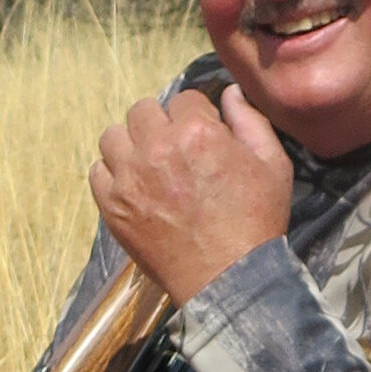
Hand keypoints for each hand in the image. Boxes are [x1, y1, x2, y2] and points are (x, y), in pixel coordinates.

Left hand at [89, 83, 291, 304]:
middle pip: (142, 110)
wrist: (229, 278)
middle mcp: (157, 148)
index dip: (196, 116)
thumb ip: (249, 120)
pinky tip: (133, 186)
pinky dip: (112, 174)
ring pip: (113, 137)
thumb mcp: (273, 164)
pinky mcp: (113, 207)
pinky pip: (97, 172)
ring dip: (131, 144)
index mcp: (196, 131)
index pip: (183, 99)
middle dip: (160, 123)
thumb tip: (228, 93)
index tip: (202, 137)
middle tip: (174, 149)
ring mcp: (129, 178)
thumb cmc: (256, 222)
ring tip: (149, 165)